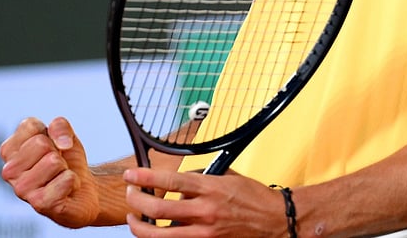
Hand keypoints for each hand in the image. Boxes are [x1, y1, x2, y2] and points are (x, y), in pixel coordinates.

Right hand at [0, 117, 99, 227]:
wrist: (84, 189)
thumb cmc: (67, 160)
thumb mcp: (64, 135)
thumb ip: (59, 125)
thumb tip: (62, 143)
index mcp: (9, 150)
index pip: (30, 126)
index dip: (51, 133)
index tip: (52, 146)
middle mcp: (9, 171)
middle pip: (41, 143)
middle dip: (58, 151)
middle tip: (58, 165)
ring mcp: (21, 189)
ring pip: (53, 161)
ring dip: (65, 168)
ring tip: (60, 177)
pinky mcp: (39, 204)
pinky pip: (66, 179)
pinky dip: (74, 181)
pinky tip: (67, 190)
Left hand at [123, 167, 284, 236]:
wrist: (276, 221)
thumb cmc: (255, 199)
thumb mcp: (228, 178)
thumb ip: (202, 180)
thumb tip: (180, 183)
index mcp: (210, 188)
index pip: (170, 181)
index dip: (145, 177)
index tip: (131, 175)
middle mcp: (204, 211)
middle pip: (157, 208)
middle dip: (136, 200)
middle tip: (130, 194)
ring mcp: (204, 232)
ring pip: (159, 233)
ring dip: (140, 225)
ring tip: (134, 218)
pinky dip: (161, 236)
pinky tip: (156, 232)